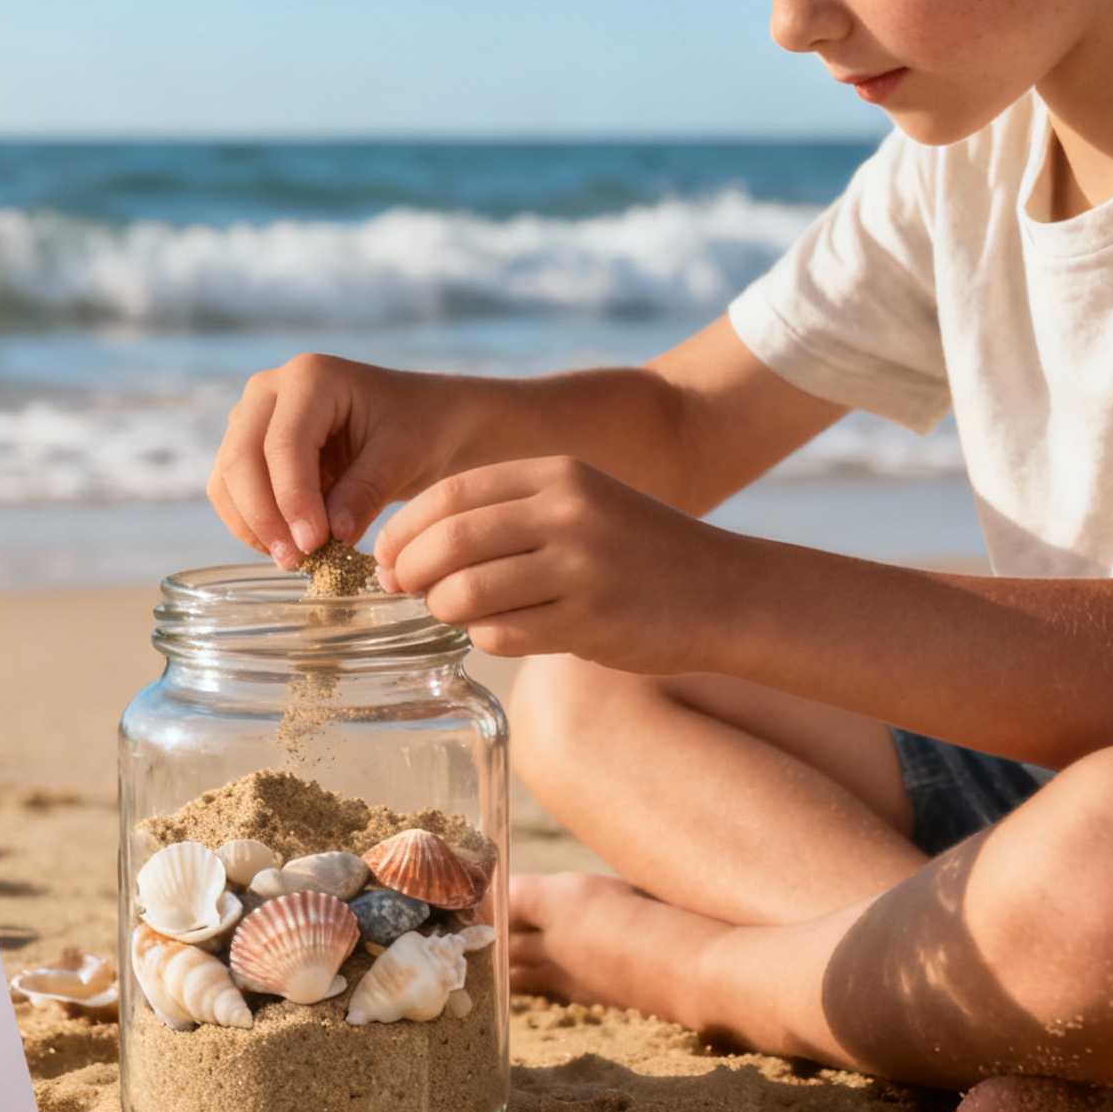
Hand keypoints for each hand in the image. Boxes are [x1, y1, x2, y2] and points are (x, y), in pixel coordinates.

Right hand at [208, 354, 468, 566]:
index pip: (284, 443)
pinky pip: (232, 491)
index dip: (293, 498)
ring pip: (227, 478)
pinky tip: (287, 547)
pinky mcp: (250, 447)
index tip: (314, 544)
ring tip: (294, 560)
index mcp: (311, 377)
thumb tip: (331, 537)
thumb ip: (363, 493)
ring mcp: (253, 417)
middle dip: (264, 516)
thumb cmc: (417, 427)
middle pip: (241, 458)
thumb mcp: (402, 457)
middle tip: (297, 560)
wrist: (420, 420)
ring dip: (253, 525)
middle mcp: (270, 390)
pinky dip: (252, 524)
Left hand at [376, 456, 727, 671]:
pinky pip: (504, 634)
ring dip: (443, 609)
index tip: (386, 555)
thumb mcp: (578, 503)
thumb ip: (506, 514)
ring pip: (467, 592)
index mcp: (556, 474)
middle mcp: (567, 512)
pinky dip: (485, 638)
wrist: (726, 590)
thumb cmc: (636, 552)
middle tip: (401, 590)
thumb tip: (410, 549)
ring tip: (451, 613)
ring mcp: (580, 567)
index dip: (403, 528)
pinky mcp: (591, 620)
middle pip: (449, 542)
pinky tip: (498, 633)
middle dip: (409, 571)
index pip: (450, 494)